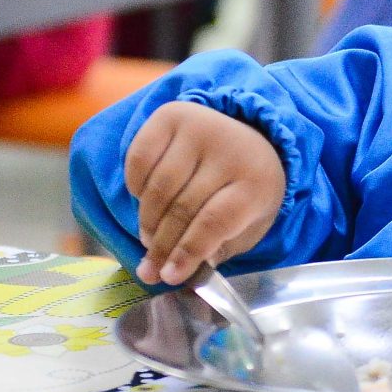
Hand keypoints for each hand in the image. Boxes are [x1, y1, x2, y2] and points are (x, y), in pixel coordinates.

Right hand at [125, 104, 288, 285]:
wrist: (253, 136)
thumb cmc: (246, 190)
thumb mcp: (248, 225)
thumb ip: (216, 250)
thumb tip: (175, 275)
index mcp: (256, 182)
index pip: (213, 222)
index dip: (187, 252)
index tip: (169, 276)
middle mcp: (228, 150)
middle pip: (182, 208)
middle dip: (161, 246)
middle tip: (150, 269)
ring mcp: (199, 128)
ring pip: (158, 187)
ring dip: (147, 222)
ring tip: (148, 241)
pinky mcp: (172, 115)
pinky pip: (139, 158)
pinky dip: (136, 186)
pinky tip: (145, 201)